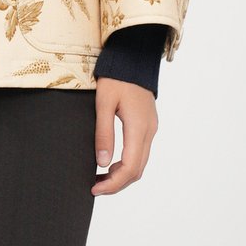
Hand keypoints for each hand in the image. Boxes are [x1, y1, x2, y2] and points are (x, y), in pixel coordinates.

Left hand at [91, 77, 158, 195]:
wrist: (132, 57)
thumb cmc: (116, 77)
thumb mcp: (104, 102)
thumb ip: (104, 133)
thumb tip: (102, 163)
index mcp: (139, 128)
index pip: (129, 168)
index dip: (112, 183)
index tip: (94, 188)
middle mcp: (149, 131)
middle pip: (137, 170)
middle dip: (117, 183)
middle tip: (95, 186)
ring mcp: (151, 128)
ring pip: (140, 162)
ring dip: (122, 174)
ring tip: (101, 177)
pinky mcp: (148, 123)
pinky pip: (141, 151)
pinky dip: (128, 163)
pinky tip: (112, 161)